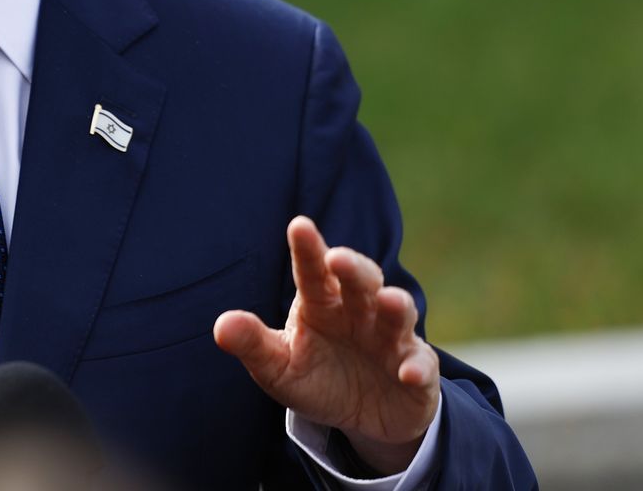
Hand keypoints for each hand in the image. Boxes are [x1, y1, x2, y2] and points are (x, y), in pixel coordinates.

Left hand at [213, 216, 439, 474]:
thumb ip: (253, 344)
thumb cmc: (316, 377)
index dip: (307, 250)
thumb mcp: (278, 366)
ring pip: (396, 313)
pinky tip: (409, 372)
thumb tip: (221, 326)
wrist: (359, 416)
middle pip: (360, 281)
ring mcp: (391, 339)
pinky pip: (421, 365)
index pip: (311, 272)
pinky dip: (418, 367)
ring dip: (394, 306)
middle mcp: (358, 312)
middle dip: (353, 268)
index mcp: (321, 303)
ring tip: (388, 300)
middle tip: (338, 259)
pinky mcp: (416, 370)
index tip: (299, 226)